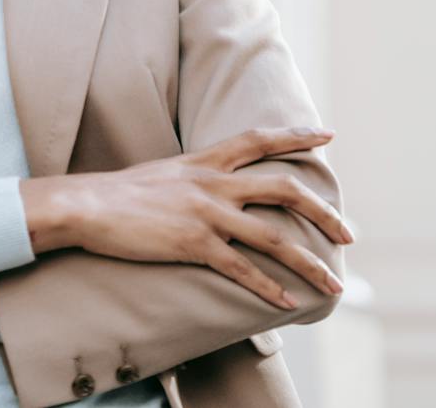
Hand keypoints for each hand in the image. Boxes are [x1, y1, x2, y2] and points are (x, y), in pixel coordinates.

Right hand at [24, 126, 352, 308]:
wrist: (87, 205)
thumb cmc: (118, 193)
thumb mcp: (164, 172)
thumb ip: (194, 177)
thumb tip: (211, 186)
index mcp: (205, 161)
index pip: (259, 139)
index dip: (296, 136)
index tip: (328, 134)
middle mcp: (213, 183)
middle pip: (283, 189)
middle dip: (323, 211)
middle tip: (348, 232)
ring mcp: (206, 214)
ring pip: (273, 237)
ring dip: (308, 262)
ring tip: (333, 283)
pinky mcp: (193, 244)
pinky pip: (241, 269)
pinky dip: (268, 288)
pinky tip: (287, 302)